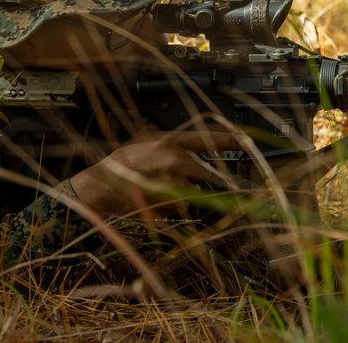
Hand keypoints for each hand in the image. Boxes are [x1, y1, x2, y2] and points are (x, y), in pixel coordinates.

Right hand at [69, 130, 243, 215]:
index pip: (209, 138)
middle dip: (195, 178)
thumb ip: (168, 141)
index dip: (230, 140)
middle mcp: (178, 161)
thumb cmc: (119, 162)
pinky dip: (172, 207)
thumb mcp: (144, 140)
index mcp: (171, 142)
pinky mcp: (171, 206)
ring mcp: (175, 185)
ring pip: (194, 192)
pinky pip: (181, 208)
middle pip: (205, 173)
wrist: (100, 186)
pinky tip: (154, 199)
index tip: (247, 141)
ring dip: (183, 194)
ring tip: (157, 188)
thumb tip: (187, 143)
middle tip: (174, 179)